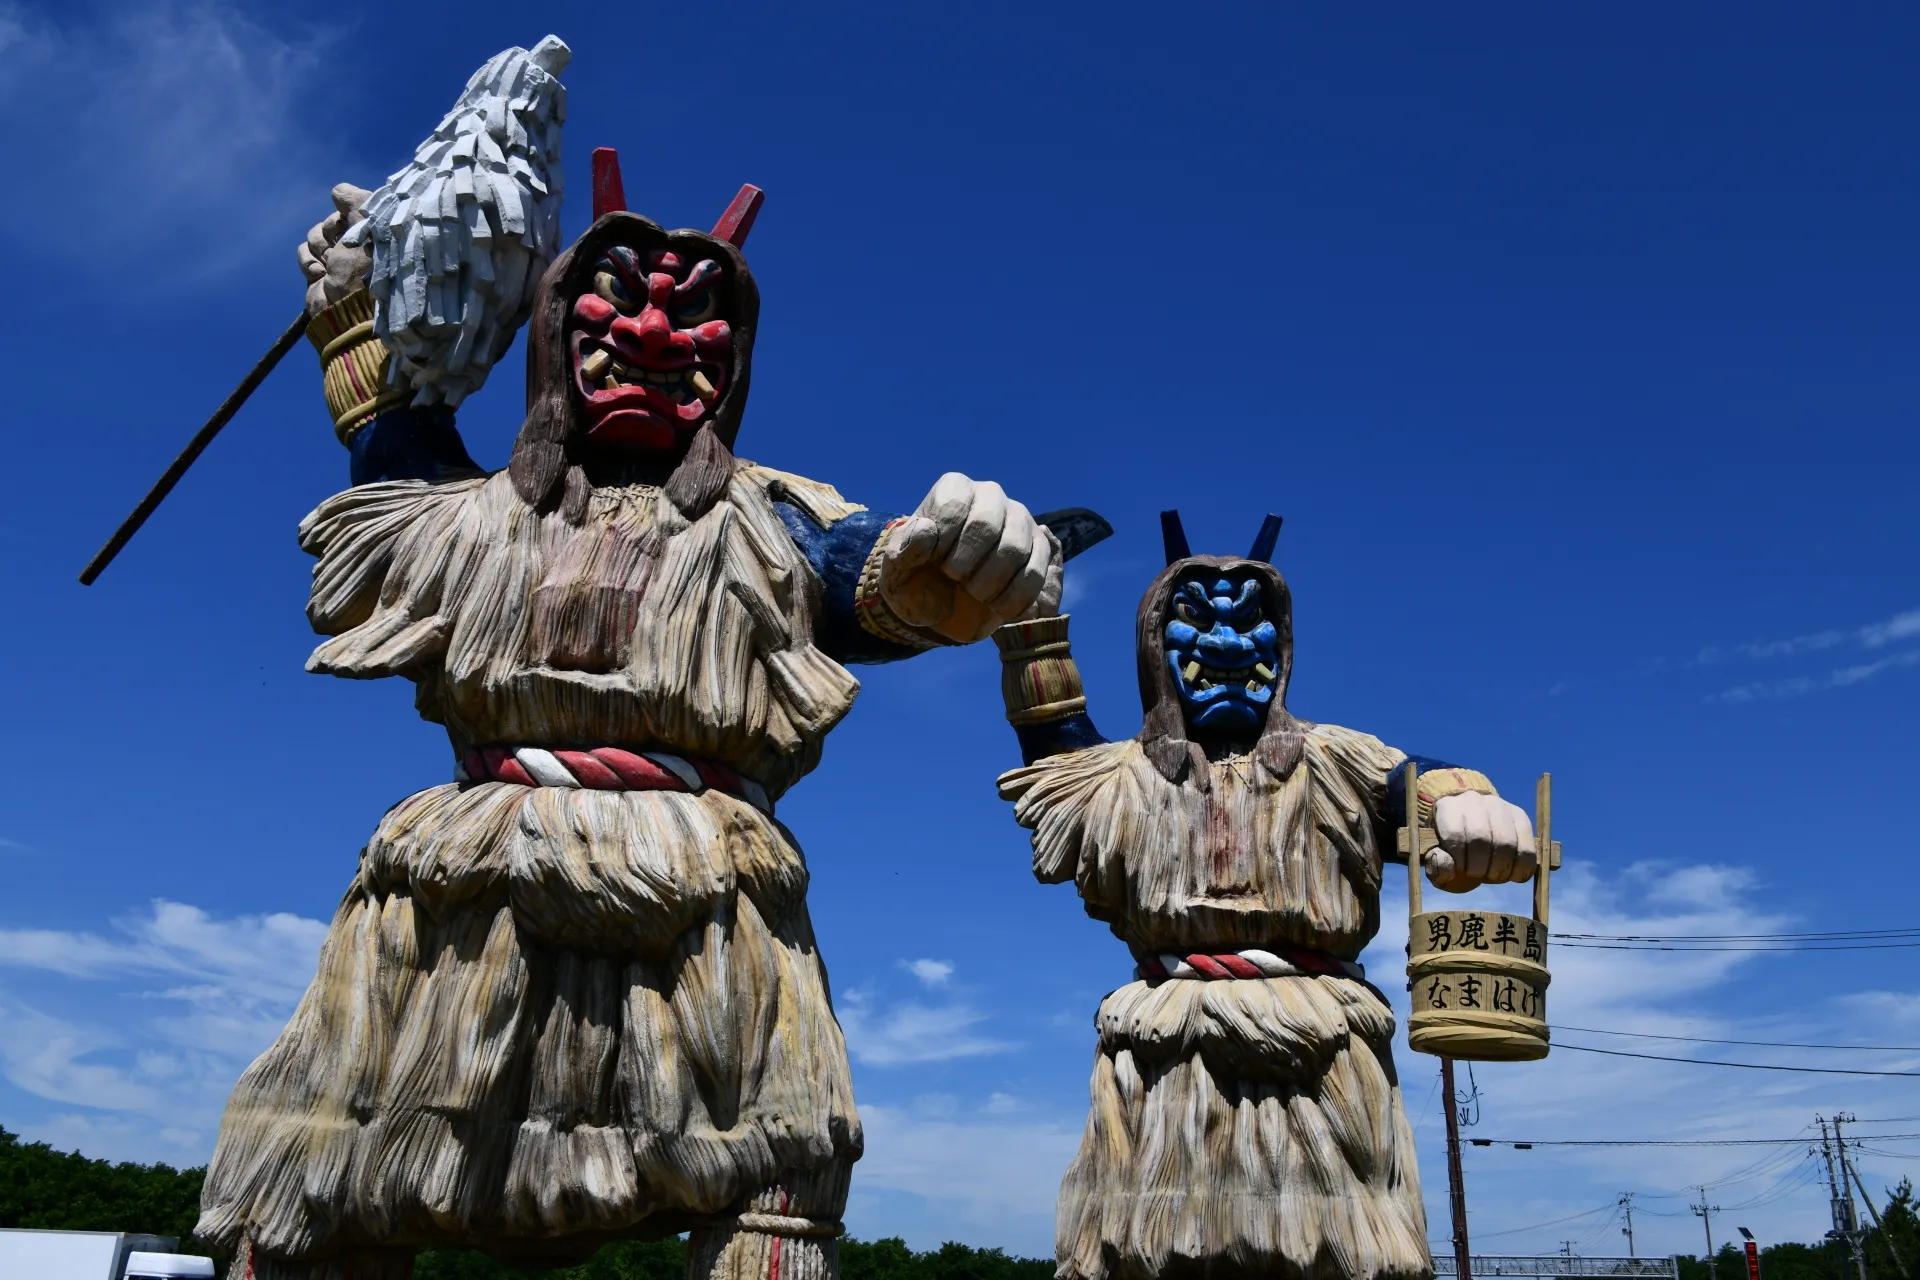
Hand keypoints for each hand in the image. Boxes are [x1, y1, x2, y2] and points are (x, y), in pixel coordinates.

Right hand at [299, 183, 373, 314]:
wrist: (349, 309)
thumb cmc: (367, 266)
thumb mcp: (368, 224)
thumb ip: (355, 199)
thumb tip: (337, 192)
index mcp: (378, 236)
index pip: (354, 208)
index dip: (349, 213)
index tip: (356, 223)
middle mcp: (358, 246)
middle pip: (332, 220)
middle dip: (333, 231)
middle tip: (342, 248)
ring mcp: (338, 260)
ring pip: (315, 234)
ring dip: (320, 247)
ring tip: (332, 266)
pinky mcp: (318, 272)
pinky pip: (304, 251)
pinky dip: (309, 261)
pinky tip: (320, 276)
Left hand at [878, 473, 1064, 643]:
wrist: (944, 606)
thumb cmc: (918, 582)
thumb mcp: (897, 573)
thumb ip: (904, 550)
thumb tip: (926, 530)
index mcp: (953, 489)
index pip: (952, 506)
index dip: (942, 545)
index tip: (933, 563)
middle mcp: (990, 495)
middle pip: (987, 525)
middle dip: (966, 566)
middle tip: (955, 580)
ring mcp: (1019, 519)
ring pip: (1015, 547)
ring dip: (989, 583)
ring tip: (975, 594)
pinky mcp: (1039, 548)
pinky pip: (1036, 571)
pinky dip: (1014, 597)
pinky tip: (996, 605)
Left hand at [1424, 792, 1536, 891]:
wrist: (1470, 823)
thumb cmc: (1452, 847)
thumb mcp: (1438, 857)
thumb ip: (1438, 866)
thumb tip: (1447, 868)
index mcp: (1447, 807)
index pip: (1455, 834)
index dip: (1460, 859)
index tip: (1462, 870)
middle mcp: (1474, 801)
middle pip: (1481, 838)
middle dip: (1480, 867)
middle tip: (1478, 875)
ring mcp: (1500, 806)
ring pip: (1507, 843)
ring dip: (1500, 870)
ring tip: (1492, 875)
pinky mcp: (1521, 817)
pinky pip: (1527, 849)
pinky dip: (1521, 870)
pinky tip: (1511, 875)